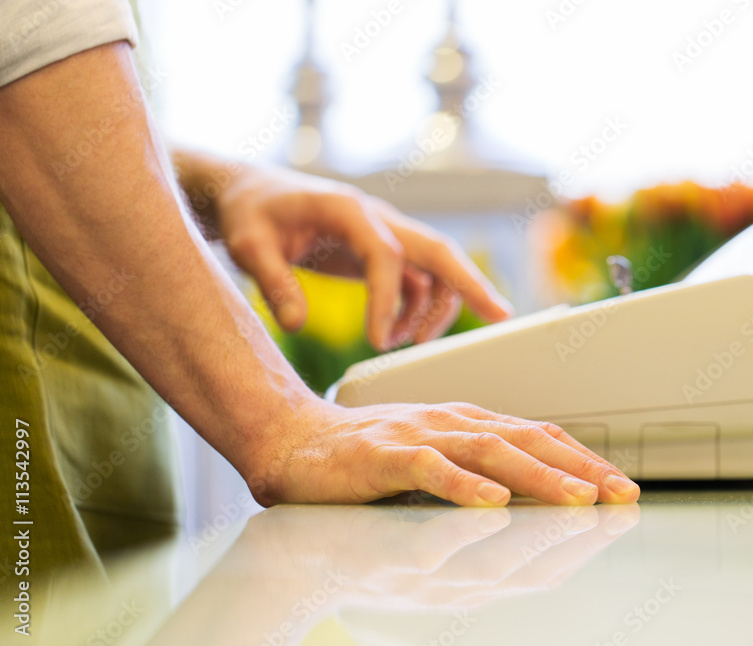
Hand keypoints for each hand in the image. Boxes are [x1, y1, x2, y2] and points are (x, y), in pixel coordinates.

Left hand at [205, 159, 512, 349]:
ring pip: (435, 268)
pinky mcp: (383, 250)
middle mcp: (377, 218)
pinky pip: (417, 280)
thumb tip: (296, 324)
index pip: (386, 253)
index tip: (377, 342)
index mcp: (347, 209)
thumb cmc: (250, 212)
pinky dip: (415, 310)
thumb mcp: (248, 245)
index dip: (388, 300)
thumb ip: (272, 282)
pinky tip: (390, 335)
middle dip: (471, 283)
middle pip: (438, 249)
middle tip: (502, 316)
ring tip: (397, 343)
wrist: (253, 192)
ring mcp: (385, 233)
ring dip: (432, 309)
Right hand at [246, 396, 640, 507]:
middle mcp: (451, 422)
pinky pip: (426, 468)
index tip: (619, 486)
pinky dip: (461, 484)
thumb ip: (480, 470)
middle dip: (578, 468)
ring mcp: (417, 434)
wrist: (293, 442)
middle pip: (525, 440)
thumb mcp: (436, 459)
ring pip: (487, 451)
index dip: (583, 460)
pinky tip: (490, 501)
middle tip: (618, 493)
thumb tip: (533, 496)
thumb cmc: (366, 457)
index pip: (537, 437)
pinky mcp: (381, 454)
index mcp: (467, 423)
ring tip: (576, 498)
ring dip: (536, 476)